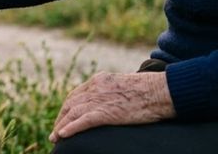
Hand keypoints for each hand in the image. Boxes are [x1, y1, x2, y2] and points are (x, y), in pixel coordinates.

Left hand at [50, 71, 175, 142]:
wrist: (162, 90)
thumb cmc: (150, 90)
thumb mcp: (125, 85)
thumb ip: (112, 91)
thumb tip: (110, 103)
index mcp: (99, 80)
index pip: (76, 95)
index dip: (67, 108)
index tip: (63, 118)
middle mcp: (95, 87)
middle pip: (70, 104)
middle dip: (61, 118)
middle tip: (56, 132)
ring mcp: (100, 99)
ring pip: (73, 113)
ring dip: (61, 126)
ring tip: (55, 138)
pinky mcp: (107, 112)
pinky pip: (83, 121)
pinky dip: (71, 128)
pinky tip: (62, 136)